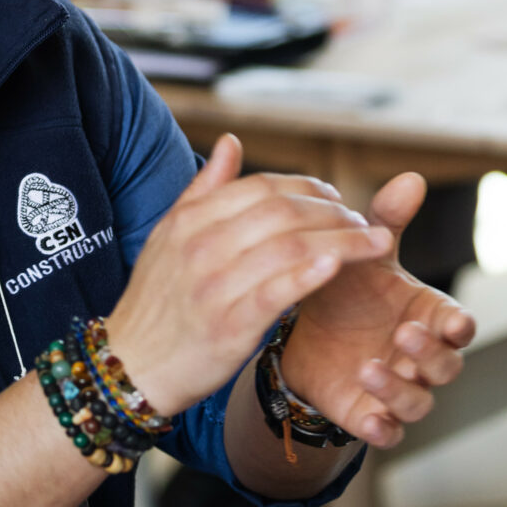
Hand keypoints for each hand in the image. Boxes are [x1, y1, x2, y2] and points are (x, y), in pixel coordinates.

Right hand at [107, 135, 395, 416]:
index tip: (336, 197)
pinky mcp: (229, 326)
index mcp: (189, 220)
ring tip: (375, 244)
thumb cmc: (157, 300)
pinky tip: (338, 267)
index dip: (306, 187)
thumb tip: (231, 141)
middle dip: (333, 212)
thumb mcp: (168, 236)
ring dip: (342, 241)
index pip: (260, 187)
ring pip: (290, 247)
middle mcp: (201, 246)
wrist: (131, 364)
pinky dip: (310, 275)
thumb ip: (203, 189)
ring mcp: (214, 285)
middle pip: (282, 211)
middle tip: (364, 221)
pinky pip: (276, 291)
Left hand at [281, 172, 476, 448]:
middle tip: (403, 333)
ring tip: (368, 367)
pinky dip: (383, 428)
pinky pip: (388, 432)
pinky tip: (370, 419)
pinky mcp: (372, 415)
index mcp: (427, 315)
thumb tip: (411, 176)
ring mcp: (400, 388)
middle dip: (430, 352)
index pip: (459, 325)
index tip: (452, 319)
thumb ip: (387, 220)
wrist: (305, 332)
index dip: (458, 325)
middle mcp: (421, 356)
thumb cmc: (349, 288)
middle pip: (446, 364)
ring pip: (418, 401)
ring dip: (400, 389)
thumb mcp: (364, 254)